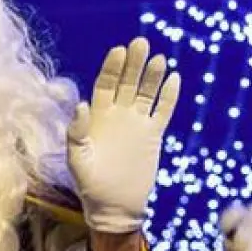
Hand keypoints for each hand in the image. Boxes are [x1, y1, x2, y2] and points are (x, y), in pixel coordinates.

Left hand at [68, 38, 179, 232]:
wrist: (113, 207)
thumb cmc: (89, 185)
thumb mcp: (77, 160)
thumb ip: (77, 133)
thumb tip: (81, 105)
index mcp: (96, 116)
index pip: (105, 84)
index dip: (112, 68)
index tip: (119, 51)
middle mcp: (117, 115)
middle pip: (127, 82)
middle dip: (134, 63)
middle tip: (141, 43)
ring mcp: (136, 124)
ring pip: (146, 93)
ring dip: (152, 76)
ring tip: (160, 58)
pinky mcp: (153, 135)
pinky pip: (162, 111)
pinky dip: (169, 96)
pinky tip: (174, 79)